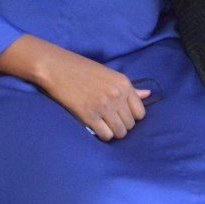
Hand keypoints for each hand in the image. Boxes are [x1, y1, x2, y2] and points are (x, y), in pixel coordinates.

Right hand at [0, 37, 149, 140]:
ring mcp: (103, 106)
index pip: (140, 113)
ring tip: (103, 124)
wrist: (56, 67)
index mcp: (124, 84)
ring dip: (112, 132)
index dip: (131, 116)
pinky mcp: (89, 115)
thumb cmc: (82, 69)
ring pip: (119, 132)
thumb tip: (148, 95)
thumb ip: (130, 88)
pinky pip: (105, 135)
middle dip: (121, 125)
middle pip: (130, 125)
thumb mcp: (109, 74)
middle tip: (109, 119)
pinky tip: (95, 126)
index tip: (121, 114)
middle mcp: (117, 95)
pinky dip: (102, 135)